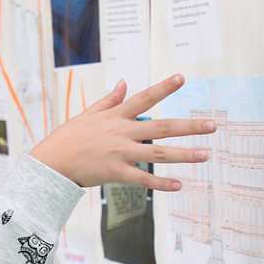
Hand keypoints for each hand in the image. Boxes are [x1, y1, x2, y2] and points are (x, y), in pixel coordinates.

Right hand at [30, 74, 213, 189]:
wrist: (52, 162)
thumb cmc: (69, 137)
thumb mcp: (88, 114)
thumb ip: (110, 99)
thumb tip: (126, 83)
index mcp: (116, 116)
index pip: (144, 98)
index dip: (164, 87)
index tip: (182, 78)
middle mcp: (122, 133)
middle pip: (161, 127)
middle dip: (189, 126)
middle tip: (212, 125)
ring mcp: (120, 153)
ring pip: (158, 154)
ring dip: (184, 155)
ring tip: (206, 154)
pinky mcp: (116, 173)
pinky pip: (143, 180)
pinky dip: (161, 183)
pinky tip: (179, 185)